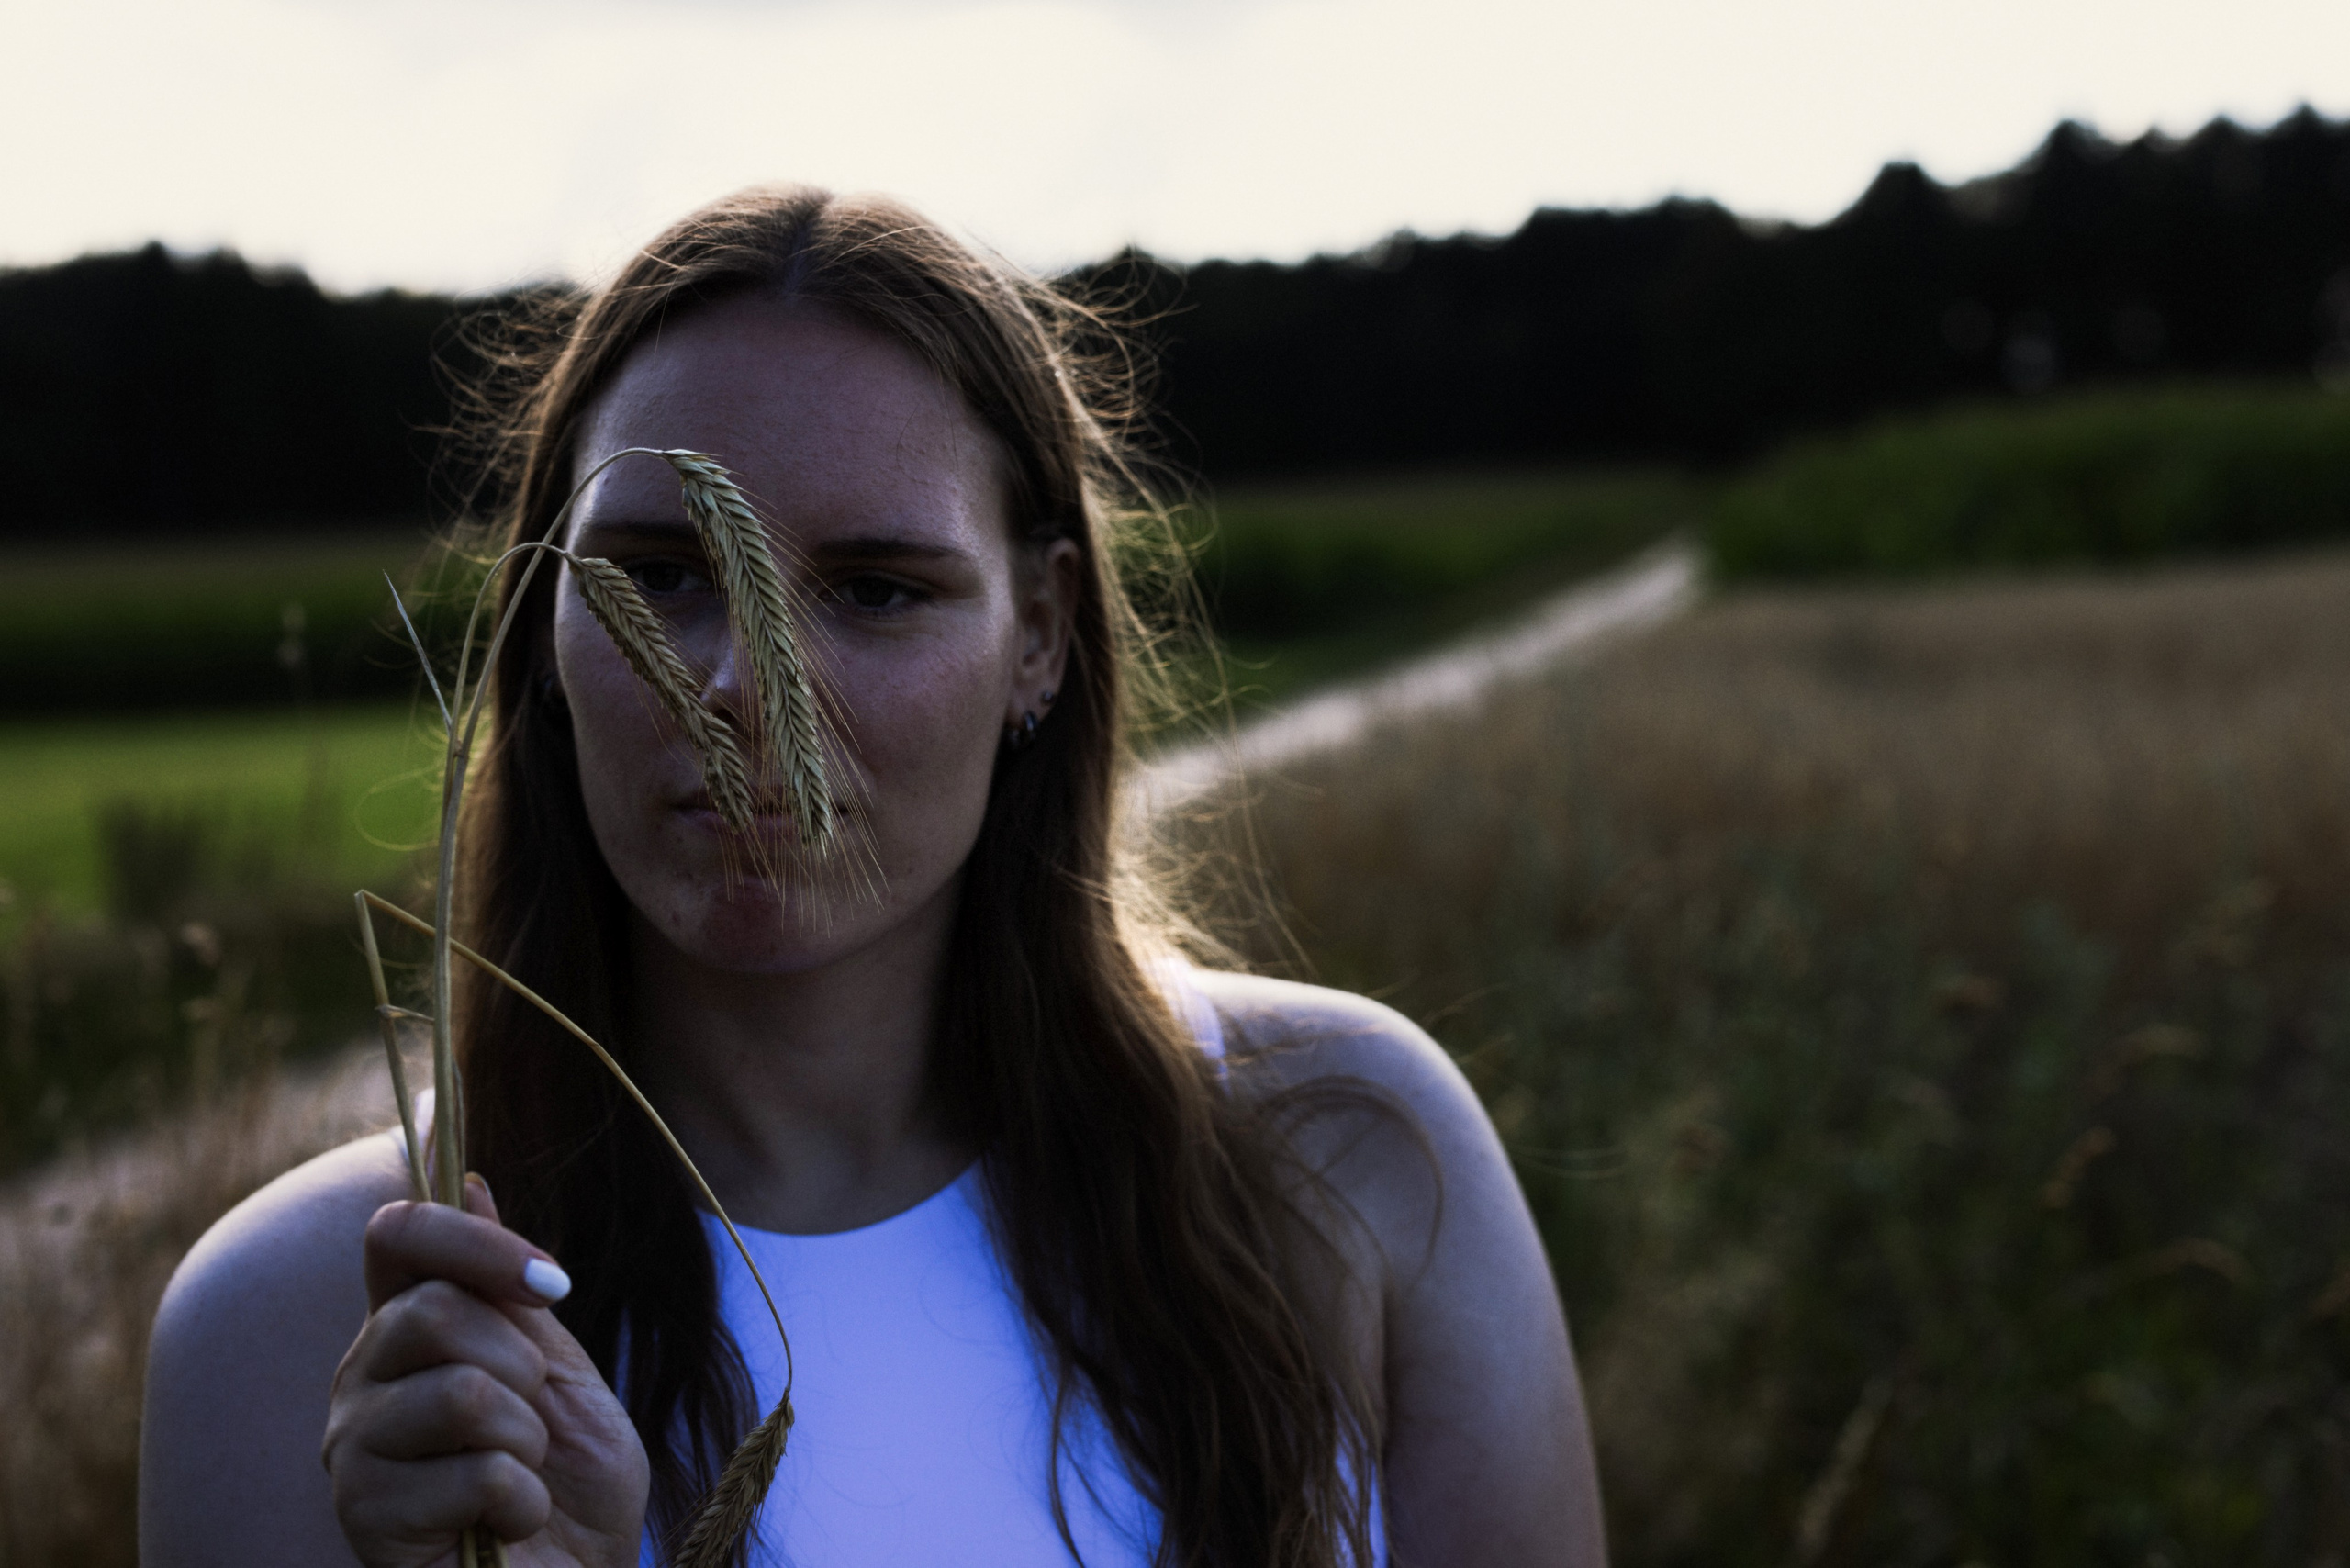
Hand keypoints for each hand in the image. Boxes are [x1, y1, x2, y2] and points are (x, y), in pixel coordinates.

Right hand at [325, 1177, 650, 1567]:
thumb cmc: (567, 1483)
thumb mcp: (556, 1366)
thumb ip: (507, 1286)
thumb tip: (468, 1178)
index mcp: (402, 1328)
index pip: (396, 1232)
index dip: (476, 1241)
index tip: (552, 1284)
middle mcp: (359, 1380)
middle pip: (435, 1311)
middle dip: (522, 1366)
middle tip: (531, 1423)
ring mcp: (352, 1451)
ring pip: (462, 1393)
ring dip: (526, 1441)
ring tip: (517, 1479)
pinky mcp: (365, 1520)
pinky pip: (477, 1472)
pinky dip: (523, 1501)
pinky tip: (506, 1528)